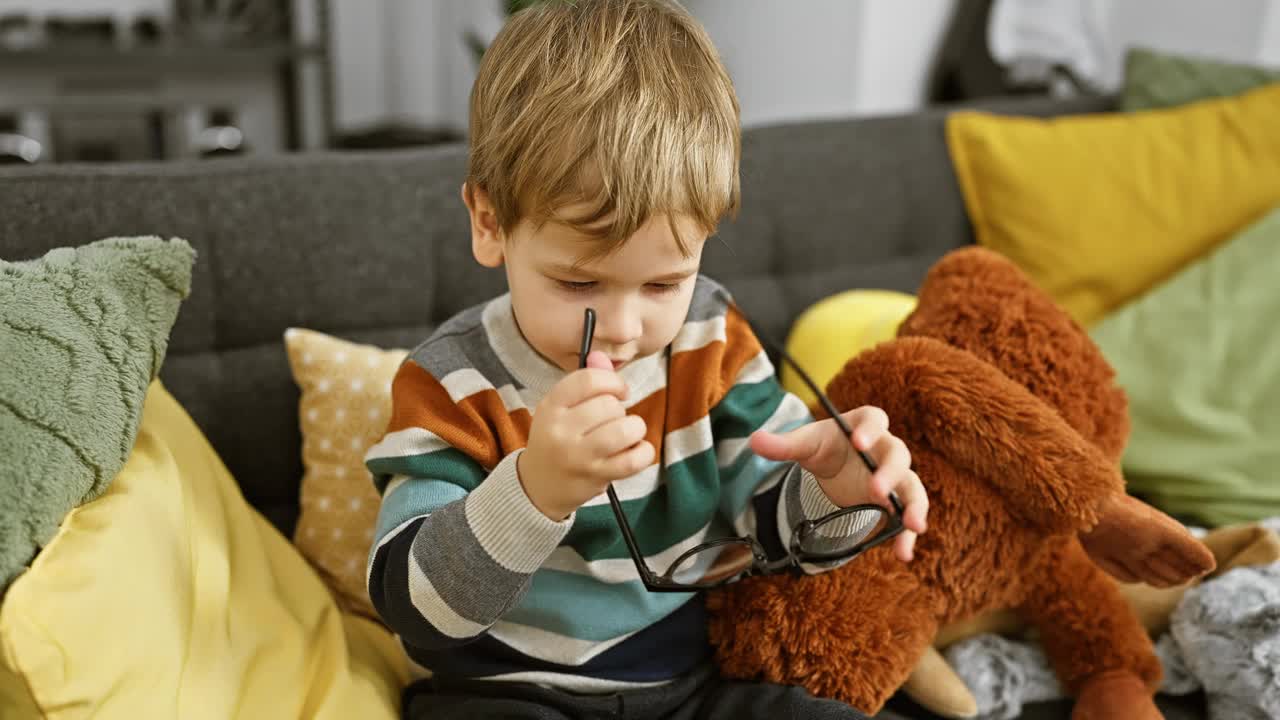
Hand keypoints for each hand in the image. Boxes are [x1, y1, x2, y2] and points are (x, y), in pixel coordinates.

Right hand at [518, 351, 654, 520]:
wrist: (538, 485)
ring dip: (634, 428)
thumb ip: (585, 381)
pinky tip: (636, 449)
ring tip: (626, 433)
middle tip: (611, 421)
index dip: (612, 381)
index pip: (588, 380)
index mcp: (551, 406)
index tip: (619, 391)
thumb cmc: (556, 438)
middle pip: (609, 405)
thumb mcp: (561, 407)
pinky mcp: (596, 477)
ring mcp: (578, 457)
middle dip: (619, 409)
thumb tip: (601, 356)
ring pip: (624, 430)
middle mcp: (561, 431)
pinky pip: (633, 460)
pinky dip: (643, 451)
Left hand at [749, 406, 927, 561]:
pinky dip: (907, 535)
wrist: (834, 468)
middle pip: (898, 455)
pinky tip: (903, 555)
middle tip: (877, 490)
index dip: (869, 429)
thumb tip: (754, 441)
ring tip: (914, 526)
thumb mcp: (803, 445)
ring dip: (915, 506)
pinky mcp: (895, 500)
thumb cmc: (823, 448)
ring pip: (912, 487)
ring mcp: (894, 476)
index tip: (858, 442)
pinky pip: (907, 515)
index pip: (874, 418)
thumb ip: (782, 445)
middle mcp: (885, 449)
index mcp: (864, 425)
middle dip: (890, 473)